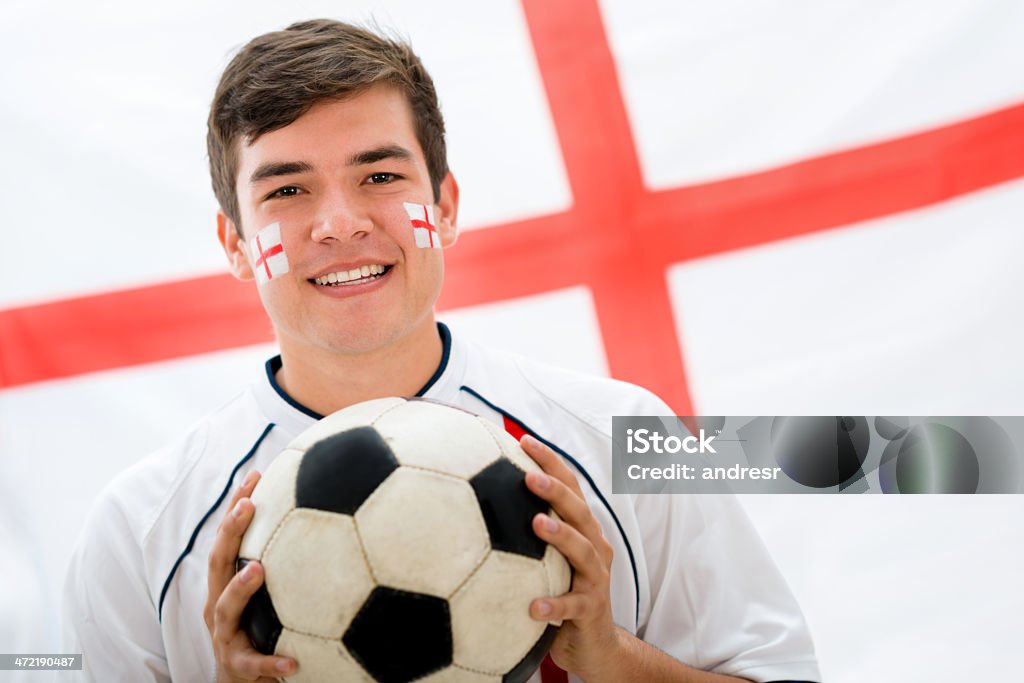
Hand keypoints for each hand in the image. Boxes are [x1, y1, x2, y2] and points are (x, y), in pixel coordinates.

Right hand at [204, 470, 296, 681]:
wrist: (241, 682)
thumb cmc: (259, 629)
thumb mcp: (266, 594)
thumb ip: (284, 559)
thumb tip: (324, 515)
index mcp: (226, 583)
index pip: (227, 538)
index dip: (236, 506)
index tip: (255, 475)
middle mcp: (219, 604)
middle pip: (218, 563)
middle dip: (230, 532)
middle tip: (248, 506)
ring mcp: (225, 635)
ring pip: (226, 609)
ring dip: (240, 588)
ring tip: (257, 570)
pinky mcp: (238, 666)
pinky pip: (254, 664)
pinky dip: (271, 661)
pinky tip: (292, 662)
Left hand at [520, 435, 623, 677]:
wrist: (594, 644)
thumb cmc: (562, 591)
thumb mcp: (545, 559)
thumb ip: (524, 531)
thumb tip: (474, 502)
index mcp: (583, 530)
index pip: (570, 488)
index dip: (551, 462)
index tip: (523, 440)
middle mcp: (594, 547)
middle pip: (579, 511)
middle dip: (556, 490)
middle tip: (528, 477)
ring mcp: (596, 578)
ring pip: (582, 551)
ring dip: (560, 536)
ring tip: (536, 524)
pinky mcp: (591, 610)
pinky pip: (573, 606)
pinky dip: (555, 604)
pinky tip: (533, 606)